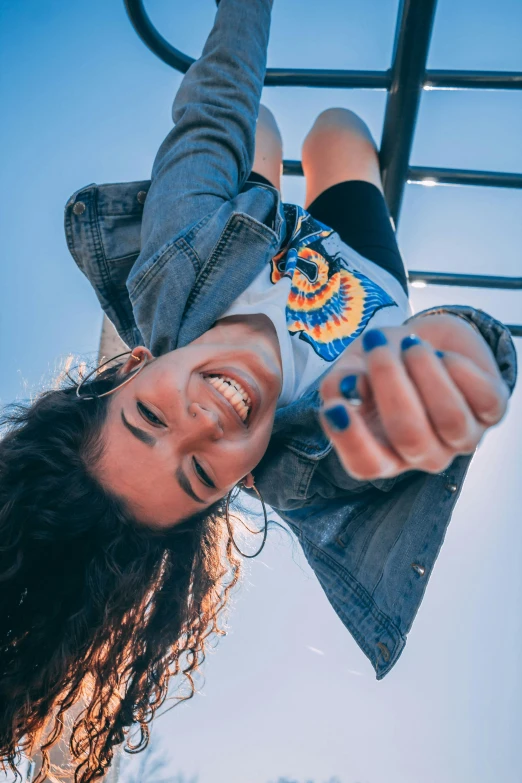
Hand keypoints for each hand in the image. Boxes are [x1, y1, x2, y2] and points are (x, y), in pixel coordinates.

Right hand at [319, 313, 509, 480]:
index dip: (351, 442)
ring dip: (425, 372)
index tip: (335, 408)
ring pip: (450, 419)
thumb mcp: (352, 367)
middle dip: (390, 384)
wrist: (424, 338)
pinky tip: (443, 355)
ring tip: (410, 343)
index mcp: (383, 451)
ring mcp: (461, 438)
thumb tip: (347, 390)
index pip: (367, 465)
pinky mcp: (492, 412)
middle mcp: (424, 454)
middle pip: (410, 437)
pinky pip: (484, 397)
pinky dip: (459, 368)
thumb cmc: (384, 360)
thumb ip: (339, 384)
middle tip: (375, 345)